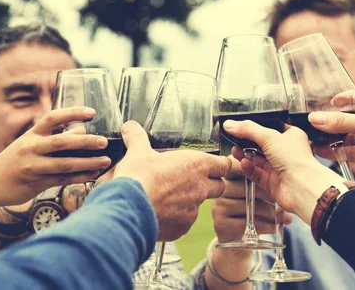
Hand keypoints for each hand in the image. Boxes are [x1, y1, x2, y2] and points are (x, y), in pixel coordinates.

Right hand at [0, 107, 110, 207]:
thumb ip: (52, 138)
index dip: (72, 113)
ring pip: (65, 164)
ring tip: (106, 160)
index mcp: (31, 134)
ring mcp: (34, 167)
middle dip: (85, 142)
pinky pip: (63, 180)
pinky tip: (95, 174)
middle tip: (104, 141)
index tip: (92, 112)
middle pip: (62, 142)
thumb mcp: (29, 144)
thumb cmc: (14, 160)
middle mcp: (31, 148)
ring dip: (88, 162)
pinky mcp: (37, 183)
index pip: (52, 118)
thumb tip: (82, 131)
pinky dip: (81, 177)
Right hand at [113, 121, 231, 240]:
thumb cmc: (139, 178)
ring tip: (168, 197)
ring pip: (199, 205)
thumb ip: (137, 138)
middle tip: (192, 180)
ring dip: (189, 201)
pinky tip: (160, 213)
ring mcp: (193, 210)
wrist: (130, 209)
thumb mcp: (137, 152)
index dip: (221, 164)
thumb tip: (130, 127)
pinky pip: (184, 222)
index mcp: (196, 165)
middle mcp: (200, 188)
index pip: (224, 165)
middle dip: (210, 183)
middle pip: (219, 186)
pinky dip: (176, 217)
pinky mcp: (183, 227)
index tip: (215, 164)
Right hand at [206, 157, 291, 287]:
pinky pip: (247, 223)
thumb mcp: (259, 192)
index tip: (269, 175)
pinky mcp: (221, 224)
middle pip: (246, 187)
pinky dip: (266, 226)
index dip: (252, 167)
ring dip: (270, 213)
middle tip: (282, 202)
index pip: (237, 165)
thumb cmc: (255, 210)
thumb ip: (263, 177)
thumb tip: (280, 165)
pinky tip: (275, 227)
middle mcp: (221, 190)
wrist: (242, 241)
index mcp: (229, 176)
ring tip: (284, 217)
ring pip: (249, 206)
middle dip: (268, 195)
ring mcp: (218, 207)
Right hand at [223, 120, 345, 223]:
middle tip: (234, 138)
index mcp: (291, 137)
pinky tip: (243, 163)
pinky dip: (249, 168)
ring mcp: (279, 168)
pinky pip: (257, 173)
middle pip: (262, 144)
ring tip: (234, 150)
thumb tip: (231, 124)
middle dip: (247, 142)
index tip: (241, 125)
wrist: (302, 187)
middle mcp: (286, 152)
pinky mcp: (272, 182)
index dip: (257, 126)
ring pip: (257, 160)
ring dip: (245, 154)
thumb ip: (247, 129)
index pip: (271, 128)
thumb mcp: (269, 137)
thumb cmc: (296, 160)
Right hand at [310, 89, 354, 187]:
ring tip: (316, 139)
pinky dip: (340, 152)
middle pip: (353, 118)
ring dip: (335, 138)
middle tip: (318, 123)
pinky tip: (325, 152)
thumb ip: (340, 122)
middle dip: (337, 122)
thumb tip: (315, 118)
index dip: (349, 98)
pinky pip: (353, 152)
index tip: (332, 101)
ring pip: (351, 136)